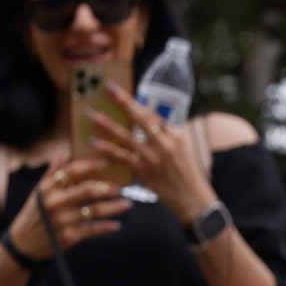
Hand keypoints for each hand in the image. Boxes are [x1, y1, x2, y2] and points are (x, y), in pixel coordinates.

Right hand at [7, 156, 129, 261]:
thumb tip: (63, 152)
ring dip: (113, 207)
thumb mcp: (38, 192)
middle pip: (88, 190)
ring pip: (94, 211)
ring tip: (126, 204)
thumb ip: (52, 173)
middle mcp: (55, 203)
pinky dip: (106, 227)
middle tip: (121, 187)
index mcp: (48, 188)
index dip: (91, 165)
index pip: (72, 171)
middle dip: (107, 187)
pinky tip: (116, 225)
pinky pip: (92, 230)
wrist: (24, 244)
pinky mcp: (68, 238)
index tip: (107, 161)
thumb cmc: (33, 215)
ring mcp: (63, 221)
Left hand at [89, 85, 215, 221]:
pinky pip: (124, 159)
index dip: (134, 100)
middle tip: (107, 88)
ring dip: (109, 126)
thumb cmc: (186, 171)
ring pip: (128, 138)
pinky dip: (109, 150)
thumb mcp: (184, 146)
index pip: (152, 112)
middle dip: (123, 101)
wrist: (192, 197)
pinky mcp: (146, 173)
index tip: (119, 90)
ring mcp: (154, 158)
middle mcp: (165, 143)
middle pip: (141, 118)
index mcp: (175, 134)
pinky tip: (96, 143)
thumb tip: (152, 116)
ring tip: (93, 115)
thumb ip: (168, 131)